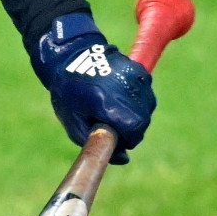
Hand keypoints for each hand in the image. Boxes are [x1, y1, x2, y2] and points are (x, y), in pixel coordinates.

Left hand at [31, 13, 155, 163]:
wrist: (70, 56)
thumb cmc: (68, 93)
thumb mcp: (75, 123)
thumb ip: (100, 144)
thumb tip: (124, 159)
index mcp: (107, 102)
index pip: (134, 130)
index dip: (126, 139)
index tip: (115, 137)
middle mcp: (125, 87)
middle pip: (143, 121)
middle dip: (131, 129)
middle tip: (112, 123)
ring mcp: (134, 75)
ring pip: (147, 107)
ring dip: (136, 114)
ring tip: (114, 108)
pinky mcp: (138, 69)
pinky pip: (146, 93)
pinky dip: (137, 100)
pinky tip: (120, 95)